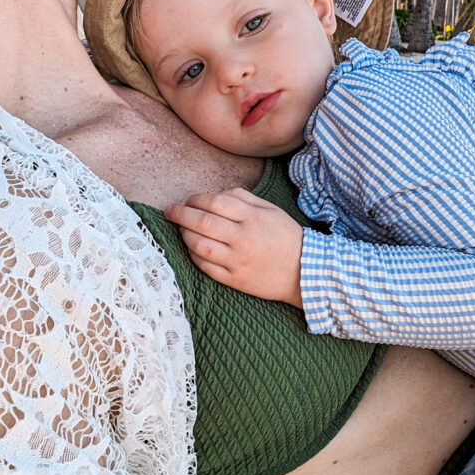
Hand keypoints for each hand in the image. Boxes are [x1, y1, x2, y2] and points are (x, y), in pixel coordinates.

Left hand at [164, 187, 302, 305]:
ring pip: (199, 245)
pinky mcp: (235, 280)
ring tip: (180, 229)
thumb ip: (242, 198)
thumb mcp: (270, 210)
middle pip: (202, 222)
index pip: (215, 202)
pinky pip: (206, 267)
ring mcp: (238, 261)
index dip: (195, 199)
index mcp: (253, 218)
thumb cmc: (285, 237)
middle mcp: (244, 238)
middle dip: (180, 214)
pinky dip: (193, 255)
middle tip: (169, 211)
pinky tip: (191, 248)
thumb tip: (214, 194)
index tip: (187, 200)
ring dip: (184, 235)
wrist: (305, 272)